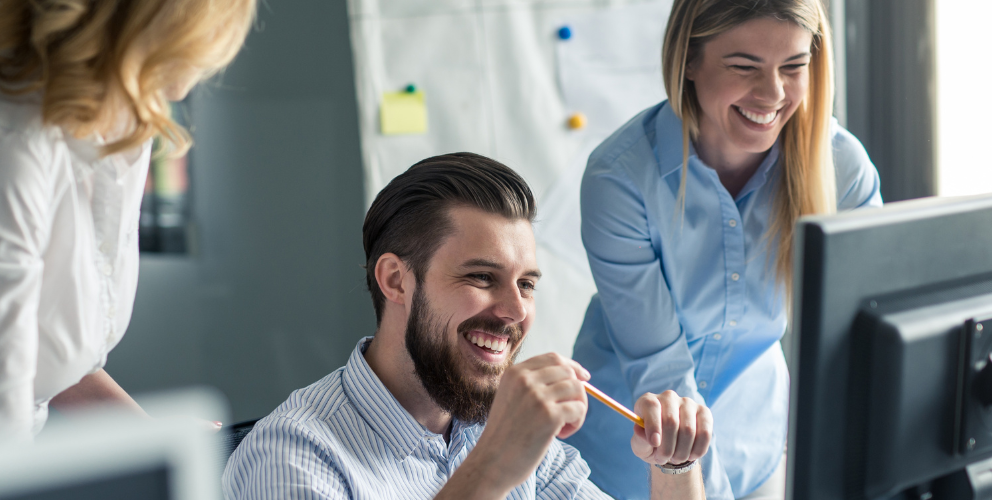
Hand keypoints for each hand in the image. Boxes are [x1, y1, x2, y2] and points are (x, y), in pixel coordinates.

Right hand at [465, 353, 589, 491]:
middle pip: (568, 372)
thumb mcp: (511, 398)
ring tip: (564, 426)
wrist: (491, 463)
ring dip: (578, 408)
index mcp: (514, 373)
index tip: (584, 378)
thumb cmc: (505, 436)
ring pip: (577, 389)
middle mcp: (525, 380)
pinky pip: (579, 409)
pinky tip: (561, 435)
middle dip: (577, 392)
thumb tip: (576, 377)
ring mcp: (537, 397)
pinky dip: (577, 422)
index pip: (553, 358)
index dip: (572, 366)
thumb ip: (534, 385)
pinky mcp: (549, 416)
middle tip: (569, 413)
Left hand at [631, 391, 711, 465]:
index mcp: (648, 401)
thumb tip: (643, 434)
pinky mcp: (704, 413)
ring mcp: (688, 403)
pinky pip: (705, 433)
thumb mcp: (640, 446)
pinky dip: (697, 450)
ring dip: (681, 452)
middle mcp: (668, 398)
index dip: (653, 425)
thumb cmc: (651, 444)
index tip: (654, 443)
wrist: (671, 447)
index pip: (651, 406)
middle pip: (671, 421)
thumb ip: (640, 440)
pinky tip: (690, 456)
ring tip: (674, 458)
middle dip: (667, 447)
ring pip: (688, 430)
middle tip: (663, 459)